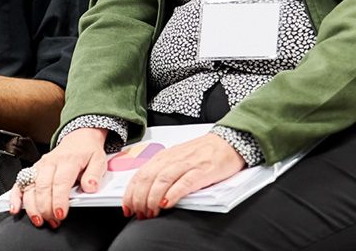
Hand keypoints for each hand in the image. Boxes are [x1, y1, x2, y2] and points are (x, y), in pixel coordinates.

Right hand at [12, 127, 107, 228]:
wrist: (79, 138)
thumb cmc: (87, 151)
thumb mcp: (98, 160)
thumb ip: (95, 175)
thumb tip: (90, 187)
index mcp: (67, 160)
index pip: (60, 182)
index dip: (59, 200)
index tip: (60, 214)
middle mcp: (50, 162)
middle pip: (42, 187)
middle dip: (45, 208)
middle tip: (53, 221)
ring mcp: (40, 166)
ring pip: (29, 187)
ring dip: (31, 206)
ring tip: (39, 220)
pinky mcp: (33, 169)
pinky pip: (19, 182)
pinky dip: (15, 196)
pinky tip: (15, 208)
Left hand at [121, 132, 244, 217]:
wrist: (229, 141)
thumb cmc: (203, 153)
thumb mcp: (178, 159)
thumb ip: (163, 172)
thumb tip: (146, 193)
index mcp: (164, 156)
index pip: (140, 174)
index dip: (131, 193)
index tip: (127, 207)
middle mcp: (172, 158)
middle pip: (148, 178)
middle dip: (139, 198)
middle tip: (139, 213)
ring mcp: (187, 164)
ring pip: (162, 180)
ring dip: (152, 198)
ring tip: (150, 212)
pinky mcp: (202, 171)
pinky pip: (184, 182)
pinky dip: (173, 194)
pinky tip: (166, 203)